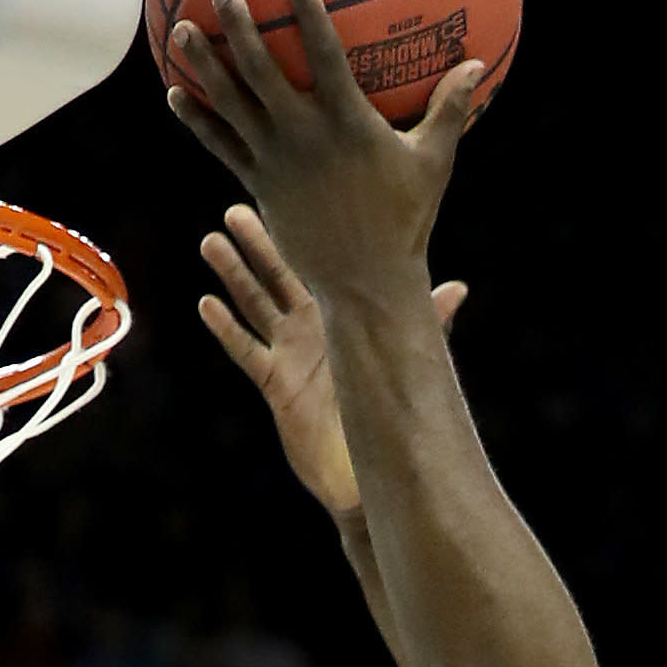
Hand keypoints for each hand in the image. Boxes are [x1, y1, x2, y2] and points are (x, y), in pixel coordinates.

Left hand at [165, 0, 488, 307]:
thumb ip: (450, 110)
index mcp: (347, 124)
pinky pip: (221, 145)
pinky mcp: (258, 183)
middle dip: (239, 28)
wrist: (363, 281)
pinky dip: (197, 119)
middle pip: (261, 73)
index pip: (325, 58)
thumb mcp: (433, 163)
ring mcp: (274, 160)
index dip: (310, 17)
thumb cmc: (405, 220)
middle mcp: (303, 137)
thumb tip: (478, 65)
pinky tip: (176, 95)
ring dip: (204, 65)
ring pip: (230, 105)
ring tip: (181, 30)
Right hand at [198, 203, 470, 521]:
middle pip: (277, 277)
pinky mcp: (277, 385)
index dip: (298, 235)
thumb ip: (427, 321)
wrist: (372, 466)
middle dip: (255, 244)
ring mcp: (291, 355)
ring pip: (255, 306)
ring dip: (232, 276)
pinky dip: (227, 328)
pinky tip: (207, 305)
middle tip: (234, 209)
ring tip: (210, 243)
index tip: (286, 199)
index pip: (316, 265)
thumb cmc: (391, 408)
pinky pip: (247, 351)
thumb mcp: (406, 357)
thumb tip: (459, 288)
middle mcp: (313, 328)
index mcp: (342, 314)